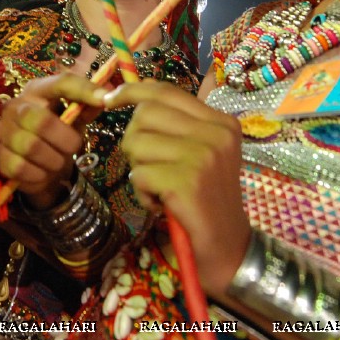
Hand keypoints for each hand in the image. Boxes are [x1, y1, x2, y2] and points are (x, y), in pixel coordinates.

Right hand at [0, 73, 105, 209]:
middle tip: (72, 148)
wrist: (35, 165)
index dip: (84, 89)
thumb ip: (89, 107)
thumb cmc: (57, 136)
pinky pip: (22, 168)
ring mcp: (3, 131)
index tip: (106, 99)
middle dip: (65, 140)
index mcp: (37, 91)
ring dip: (53, 160)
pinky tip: (42, 172)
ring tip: (56, 161)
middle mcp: (15, 106)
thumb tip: (110, 92)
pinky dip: (39, 175)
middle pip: (42, 121)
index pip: (61, 83)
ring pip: (31, 148)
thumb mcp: (75, 120)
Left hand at [106, 82, 250, 296]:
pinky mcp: (187, 182)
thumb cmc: (208, 202)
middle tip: (151, 168)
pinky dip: (143, 195)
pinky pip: (139, 175)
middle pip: (144, 115)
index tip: (109, 99)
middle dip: (134, 142)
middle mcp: (216, 134)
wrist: (229, 250)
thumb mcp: (202, 155)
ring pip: (136, 144)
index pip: (165, 91)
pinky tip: (163, 206)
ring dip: (139, 172)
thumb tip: (136, 89)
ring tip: (162, 190)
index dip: (131, 92)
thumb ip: (177, 124)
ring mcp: (204, 157)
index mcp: (221, 123)